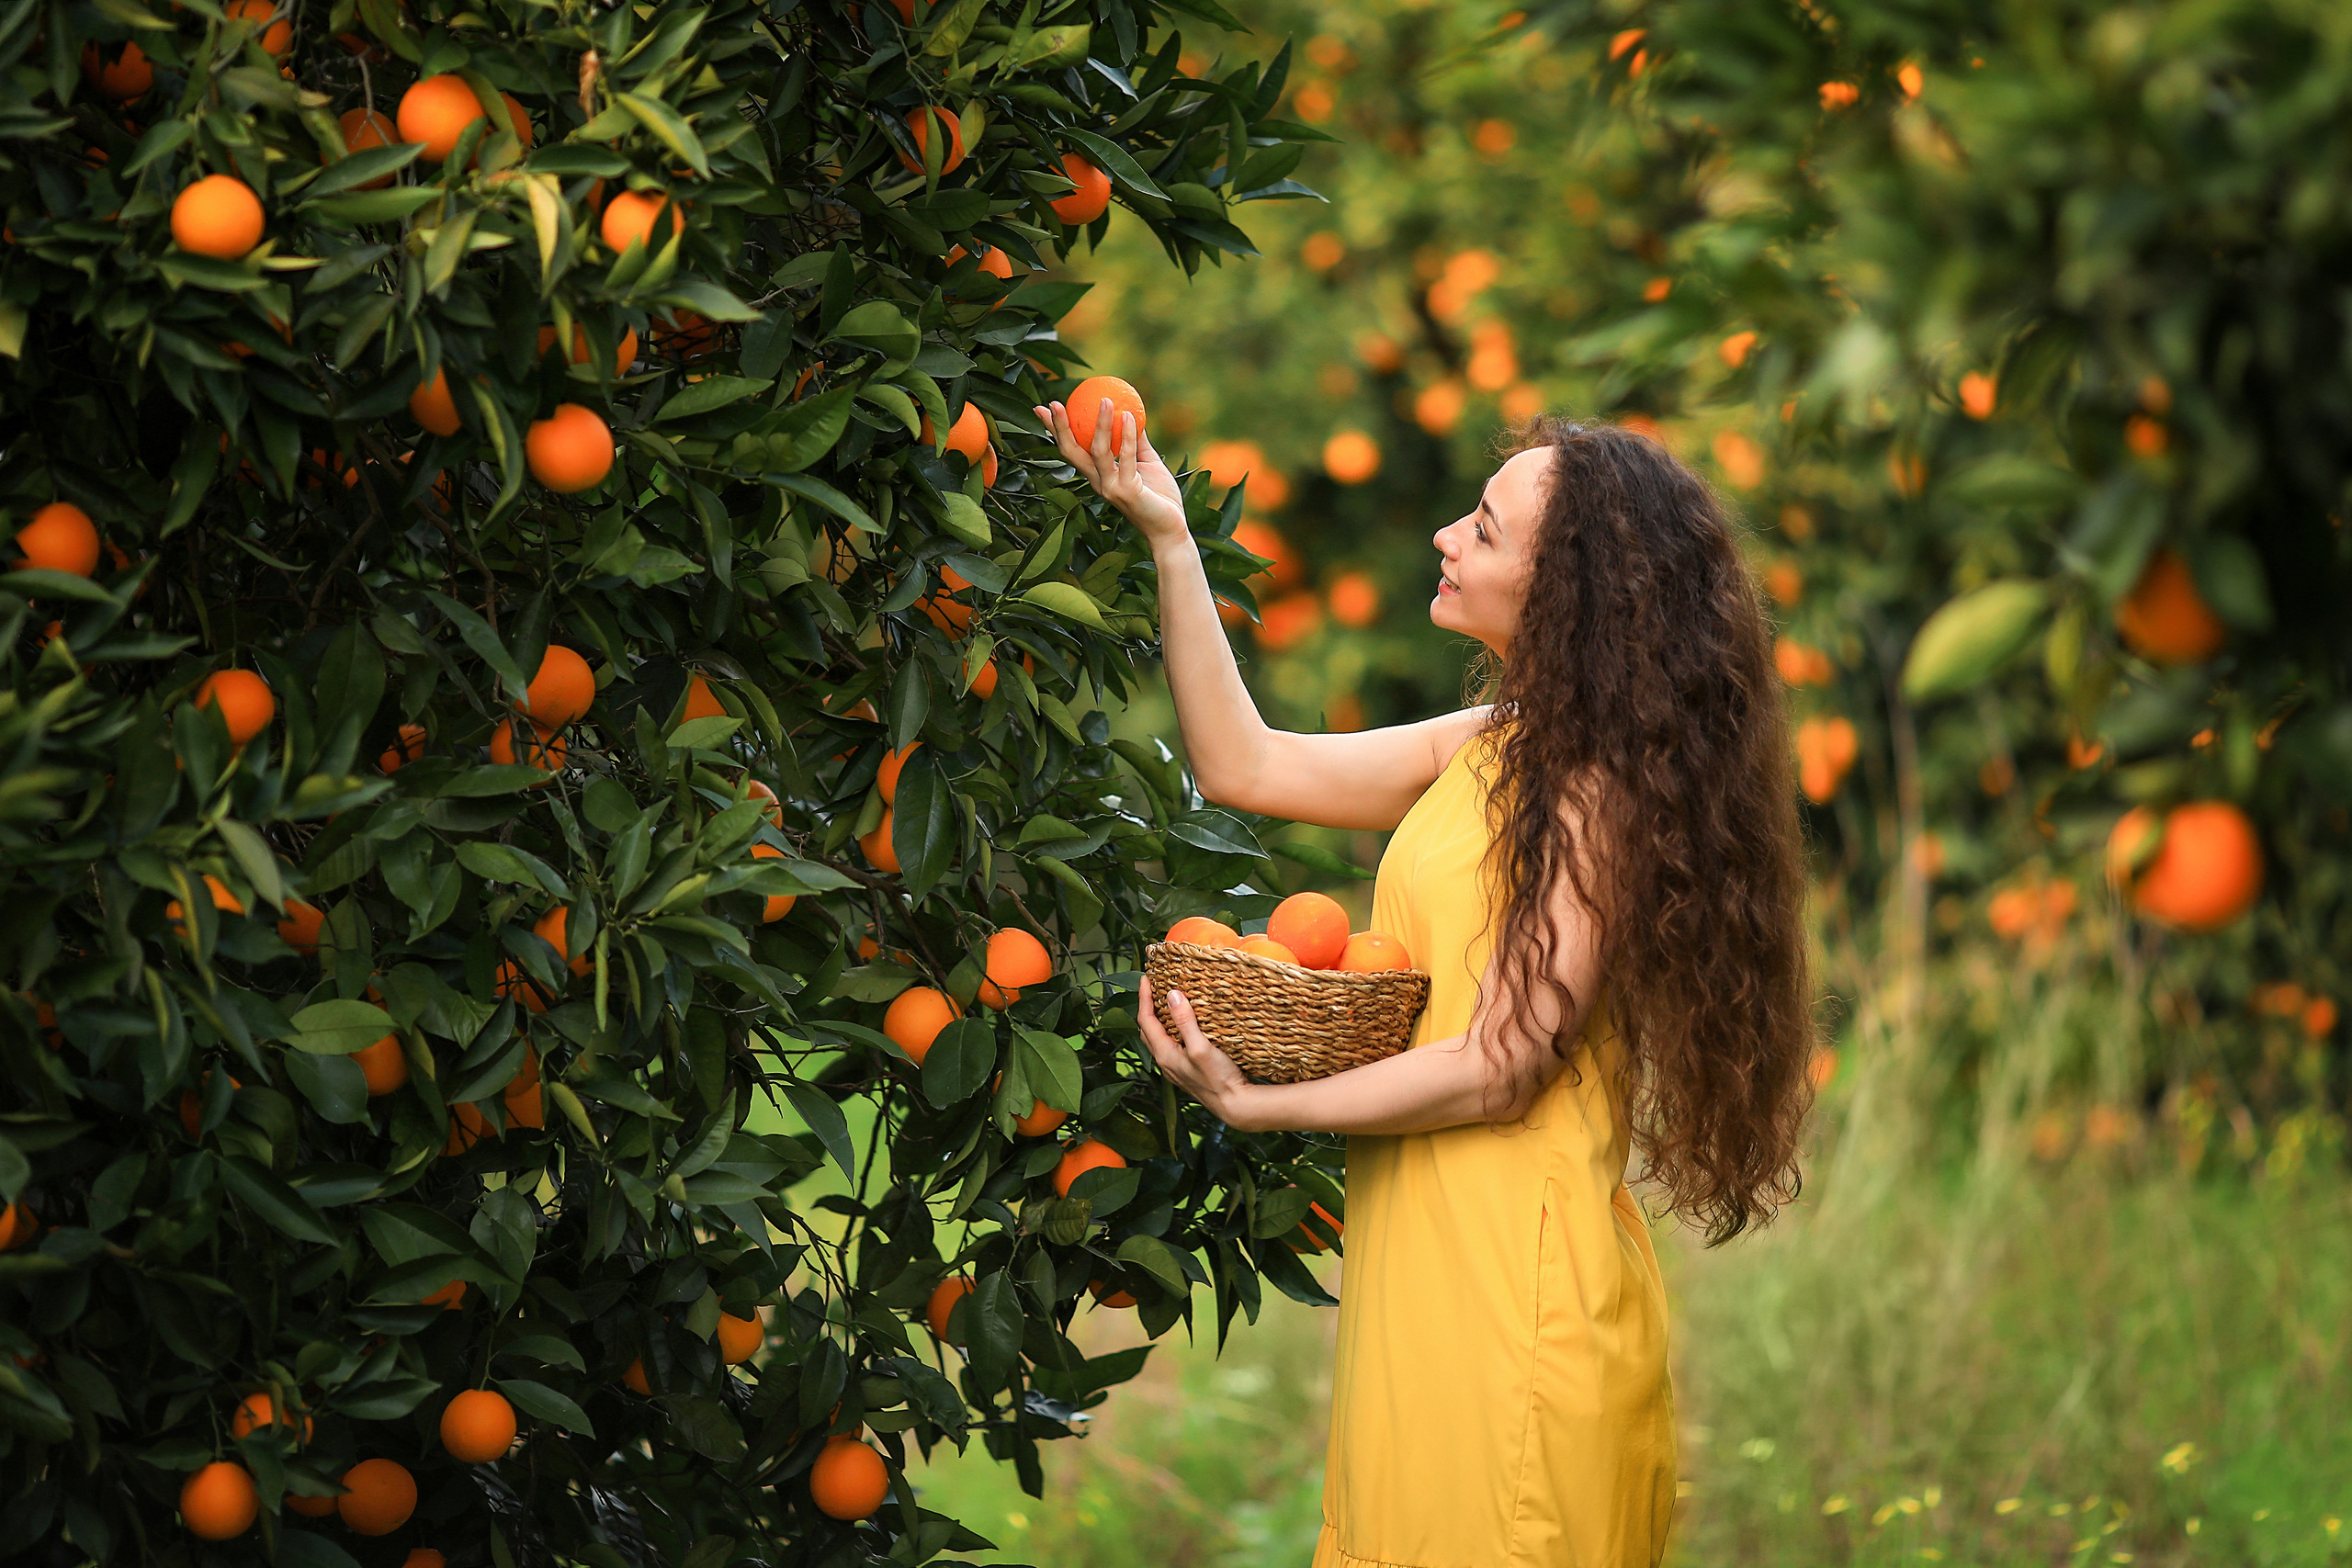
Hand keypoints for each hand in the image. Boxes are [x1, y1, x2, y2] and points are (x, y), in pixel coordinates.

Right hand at [1034, 397, 1189, 551]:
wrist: (1171, 529)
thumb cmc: (1159, 497)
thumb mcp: (1147, 462)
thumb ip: (1137, 441)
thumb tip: (1132, 412)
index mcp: (1097, 476)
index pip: (1071, 450)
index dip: (1054, 430)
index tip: (1043, 408)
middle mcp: (1098, 482)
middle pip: (1071, 452)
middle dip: (1059, 427)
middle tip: (1054, 403)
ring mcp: (1110, 488)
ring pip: (1097, 452)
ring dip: (1100, 424)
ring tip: (1104, 400)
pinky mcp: (1127, 491)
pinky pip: (1127, 457)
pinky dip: (1128, 435)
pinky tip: (1130, 415)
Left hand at [1138, 975, 1261, 1129]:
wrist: (1234, 1105)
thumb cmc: (1218, 1079)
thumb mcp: (1201, 1047)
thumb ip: (1185, 1021)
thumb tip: (1172, 995)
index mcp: (1164, 1054)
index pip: (1146, 1020)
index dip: (1144, 997)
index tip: (1146, 978)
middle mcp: (1165, 1062)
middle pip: (1147, 1030)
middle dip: (1146, 1007)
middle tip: (1152, 988)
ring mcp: (1175, 1068)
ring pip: (1157, 1039)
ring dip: (1157, 1019)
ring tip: (1164, 1003)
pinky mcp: (1185, 1071)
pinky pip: (1169, 1045)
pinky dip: (1169, 1030)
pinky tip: (1181, 1027)